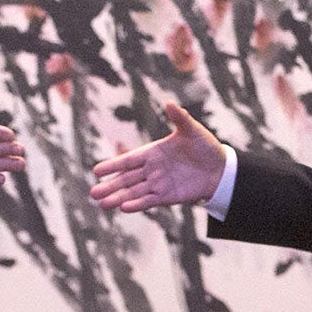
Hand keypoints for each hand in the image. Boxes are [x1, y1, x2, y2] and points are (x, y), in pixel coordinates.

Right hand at [88, 101, 224, 210]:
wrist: (219, 168)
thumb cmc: (204, 146)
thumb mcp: (192, 130)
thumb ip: (180, 118)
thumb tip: (170, 103)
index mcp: (152, 153)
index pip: (128, 160)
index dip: (113, 165)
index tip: (97, 171)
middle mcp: (151, 170)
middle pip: (126, 179)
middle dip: (110, 186)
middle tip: (93, 194)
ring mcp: (157, 184)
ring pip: (133, 192)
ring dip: (119, 197)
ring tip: (103, 204)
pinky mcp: (166, 197)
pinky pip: (148, 201)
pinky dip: (137, 204)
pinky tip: (124, 207)